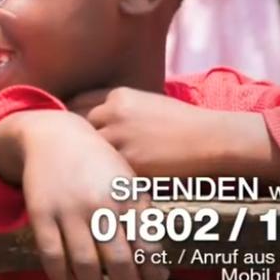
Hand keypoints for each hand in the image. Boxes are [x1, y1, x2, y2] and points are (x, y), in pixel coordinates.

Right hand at [0, 111, 166, 279]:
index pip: (147, 248)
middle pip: (119, 262)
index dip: (153, 279)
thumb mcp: (127, 179)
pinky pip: (51, 254)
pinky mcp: (41, 213)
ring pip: (85, 264)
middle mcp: (100, 205)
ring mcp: (68, 210)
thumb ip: (141, 214)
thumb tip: (154, 261)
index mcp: (127, 198)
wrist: (53, 135)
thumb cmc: (98, 162)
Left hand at [69, 87, 256, 177]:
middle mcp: (114, 114)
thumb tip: (92, 121)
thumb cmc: (183, 123)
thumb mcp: (148, 104)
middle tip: (72, 155)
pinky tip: (105, 183)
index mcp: (118, 96)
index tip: (66, 131)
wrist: (212, 139)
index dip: (70, 121)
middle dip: (75, 142)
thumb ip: (119, 110)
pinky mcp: (130, 163)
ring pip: (89, 152)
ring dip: (88, 162)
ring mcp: (120, 138)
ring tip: (85, 173)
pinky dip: (105, 177)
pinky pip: (106, 172)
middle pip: (77, 129)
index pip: (77, 105)